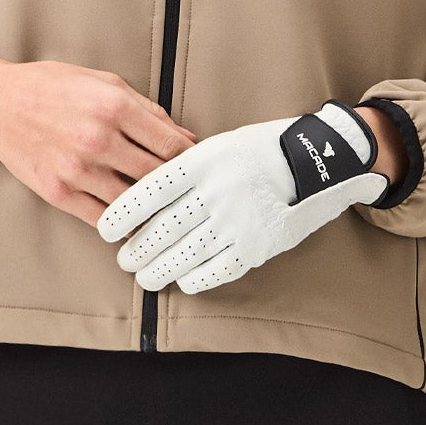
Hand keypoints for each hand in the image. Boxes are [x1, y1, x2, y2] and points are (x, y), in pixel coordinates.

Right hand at [0, 57, 196, 225]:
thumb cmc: (53, 87)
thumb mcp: (104, 82)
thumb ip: (148, 110)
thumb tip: (185, 138)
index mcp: (114, 106)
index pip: (172, 146)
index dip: (192, 162)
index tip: (201, 170)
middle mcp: (98, 139)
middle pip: (157, 177)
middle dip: (178, 187)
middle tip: (192, 196)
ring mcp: (77, 170)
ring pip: (134, 203)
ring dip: (153, 210)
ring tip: (167, 212)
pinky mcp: (58, 192)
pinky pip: (103, 220)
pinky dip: (124, 224)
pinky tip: (135, 222)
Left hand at [96, 100, 386, 292]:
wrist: (320, 162)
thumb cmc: (260, 150)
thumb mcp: (220, 144)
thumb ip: (183, 166)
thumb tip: (140, 191)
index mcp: (204, 160)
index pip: (151, 190)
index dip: (123, 214)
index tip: (105, 229)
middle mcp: (218, 191)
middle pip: (163, 229)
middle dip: (136, 250)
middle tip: (124, 258)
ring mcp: (238, 221)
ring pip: (184, 255)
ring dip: (157, 270)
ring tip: (144, 275)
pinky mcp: (257, 246)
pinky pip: (215, 271)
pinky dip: (193, 279)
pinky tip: (182, 279)